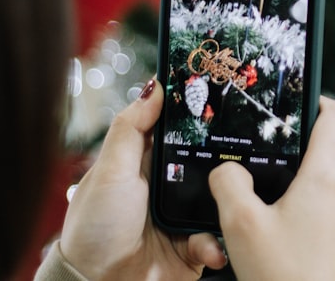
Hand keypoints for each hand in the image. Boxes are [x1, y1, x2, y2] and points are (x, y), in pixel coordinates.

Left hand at [58, 79, 227, 279]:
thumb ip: (131, 128)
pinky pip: (218, 238)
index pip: (178, 129)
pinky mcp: (194, 247)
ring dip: (225, 203)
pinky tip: (207, 245)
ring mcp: (183, 216)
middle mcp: (168, 185)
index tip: (220, 94)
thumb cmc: (94, 229)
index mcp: (146, 162)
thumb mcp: (110, 171)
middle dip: (225, 159)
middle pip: (207, 160)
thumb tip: (154, 86)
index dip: (197, 113)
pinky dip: (216, 243)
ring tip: (227, 204)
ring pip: (220, 198)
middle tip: (240, 152)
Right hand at [209, 96, 334, 280]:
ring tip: (263, 213)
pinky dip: (306, 220)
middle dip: (292, 160)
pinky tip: (280, 241)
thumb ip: (229, 184)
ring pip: (324, 190)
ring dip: (296, 194)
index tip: (296, 102)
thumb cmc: (283, 276)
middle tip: (260, 168)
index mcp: (327, 177)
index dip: (317, 100)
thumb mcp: (241, 225)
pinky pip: (328, 218)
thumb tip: (228, 171)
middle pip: (324, 155)